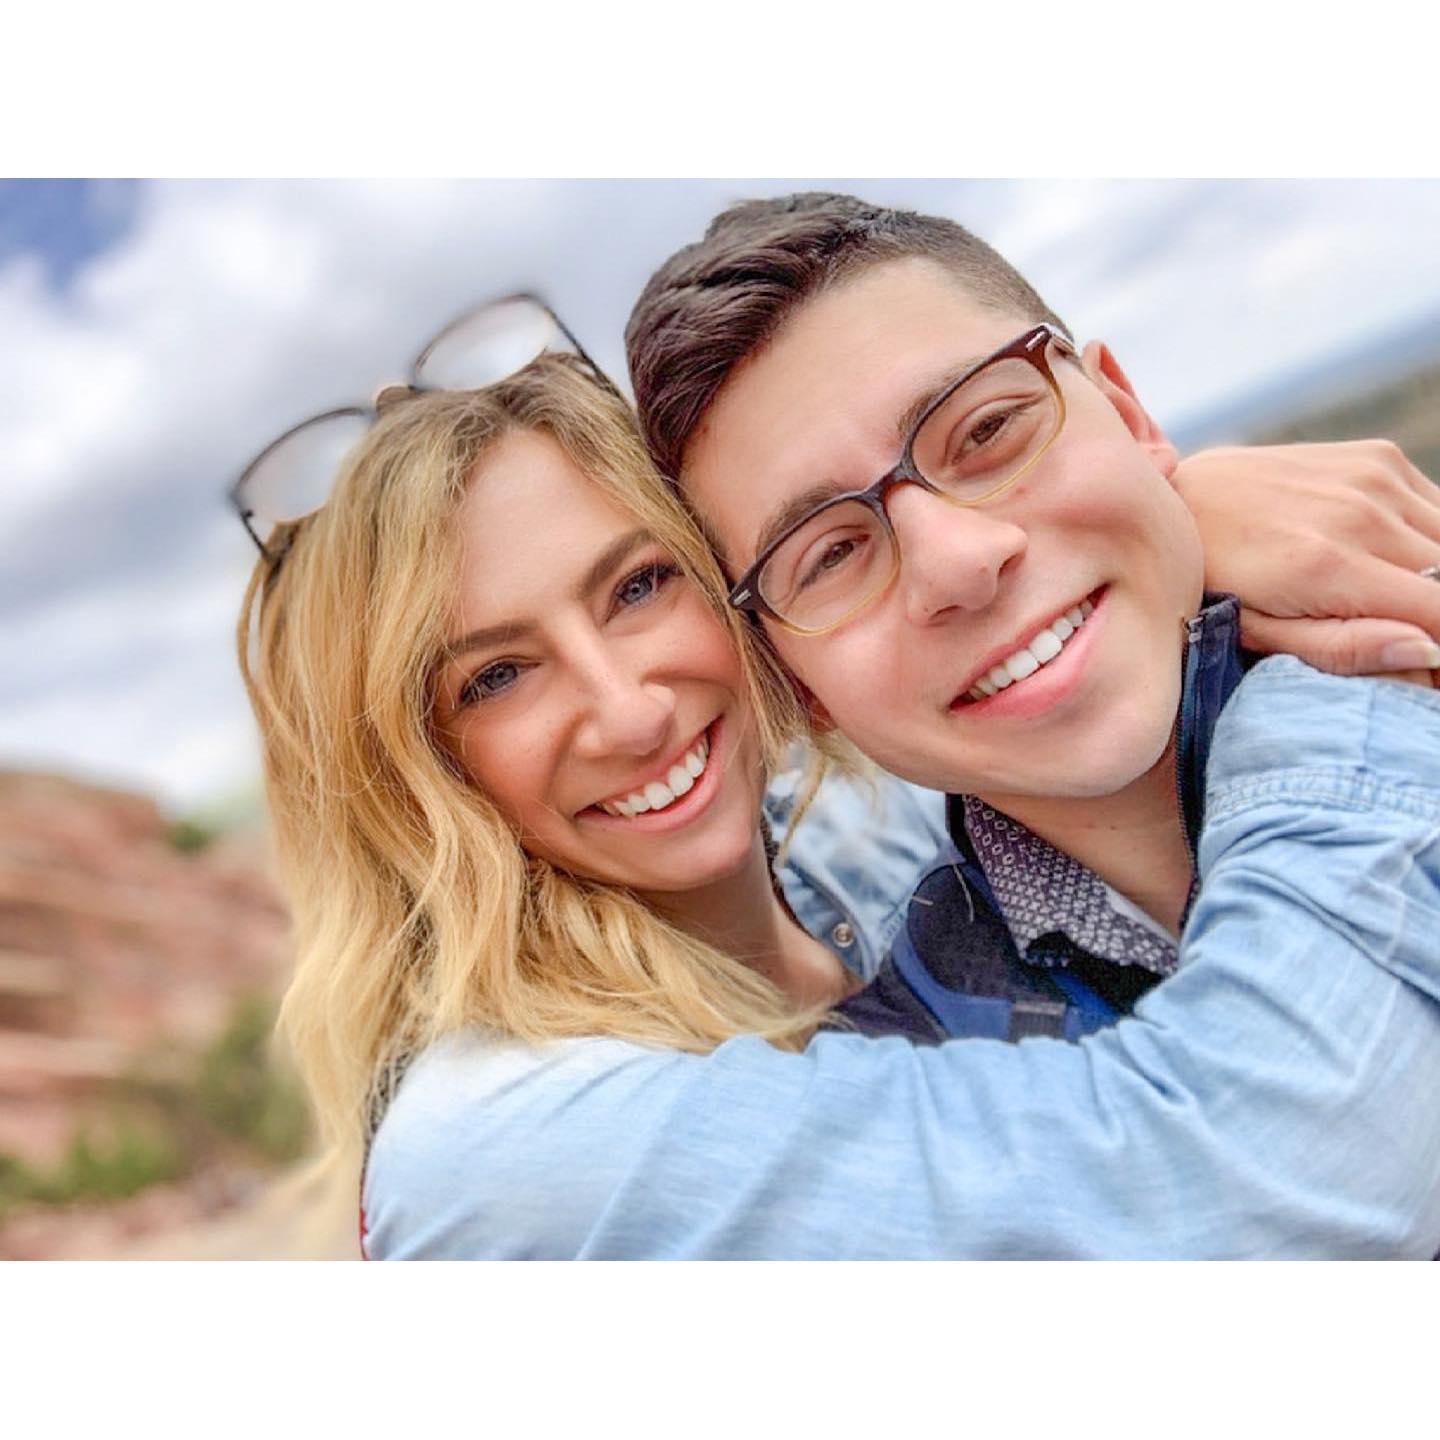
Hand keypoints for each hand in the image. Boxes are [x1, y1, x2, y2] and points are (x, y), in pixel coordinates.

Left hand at [1172, 439, 1439, 675]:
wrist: (1184, 497)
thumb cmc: (1216, 581)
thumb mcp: (1261, 633)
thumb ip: (1344, 648)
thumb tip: (1427, 652)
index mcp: (1329, 566)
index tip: (1422, 664)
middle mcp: (1361, 514)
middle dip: (1434, 614)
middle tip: (1390, 631)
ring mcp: (1374, 477)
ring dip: (1434, 577)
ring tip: (1384, 596)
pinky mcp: (1379, 456)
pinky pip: (1437, 507)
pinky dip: (1426, 539)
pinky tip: (1382, 555)